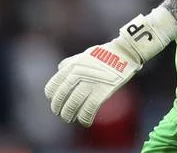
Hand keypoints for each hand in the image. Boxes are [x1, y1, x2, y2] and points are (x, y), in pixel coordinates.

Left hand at [44, 8, 176, 126]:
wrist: (123, 53)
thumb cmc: (103, 54)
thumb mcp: (83, 55)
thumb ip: (70, 63)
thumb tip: (59, 69)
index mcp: (71, 66)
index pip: (53, 85)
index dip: (52, 96)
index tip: (54, 101)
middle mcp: (78, 74)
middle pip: (62, 97)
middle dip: (59, 108)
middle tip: (61, 114)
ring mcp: (90, 83)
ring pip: (73, 104)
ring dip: (69, 115)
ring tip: (70, 118)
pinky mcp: (102, 91)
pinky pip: (89, 109)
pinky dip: (85, 118)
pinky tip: (85, 122)